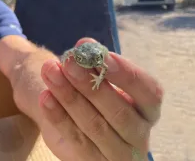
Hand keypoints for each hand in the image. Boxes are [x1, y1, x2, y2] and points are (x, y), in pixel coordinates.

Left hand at [38, 38, 162, 160]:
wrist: (74, 119)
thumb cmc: (95, 92)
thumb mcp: (99, 77)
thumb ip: (96, 63)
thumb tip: (85, 45)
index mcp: (148, 110)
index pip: (149, 94)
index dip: (127, 75)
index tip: (103, 56)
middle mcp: (138, 135)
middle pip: (120, 113)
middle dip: (92, 85)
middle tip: (69, 61)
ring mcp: (115, 153)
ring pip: (95, 126)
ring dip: (70, 96)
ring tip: (50, 71)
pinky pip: (74, 140)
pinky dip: (58, 116)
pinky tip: (45, 96)